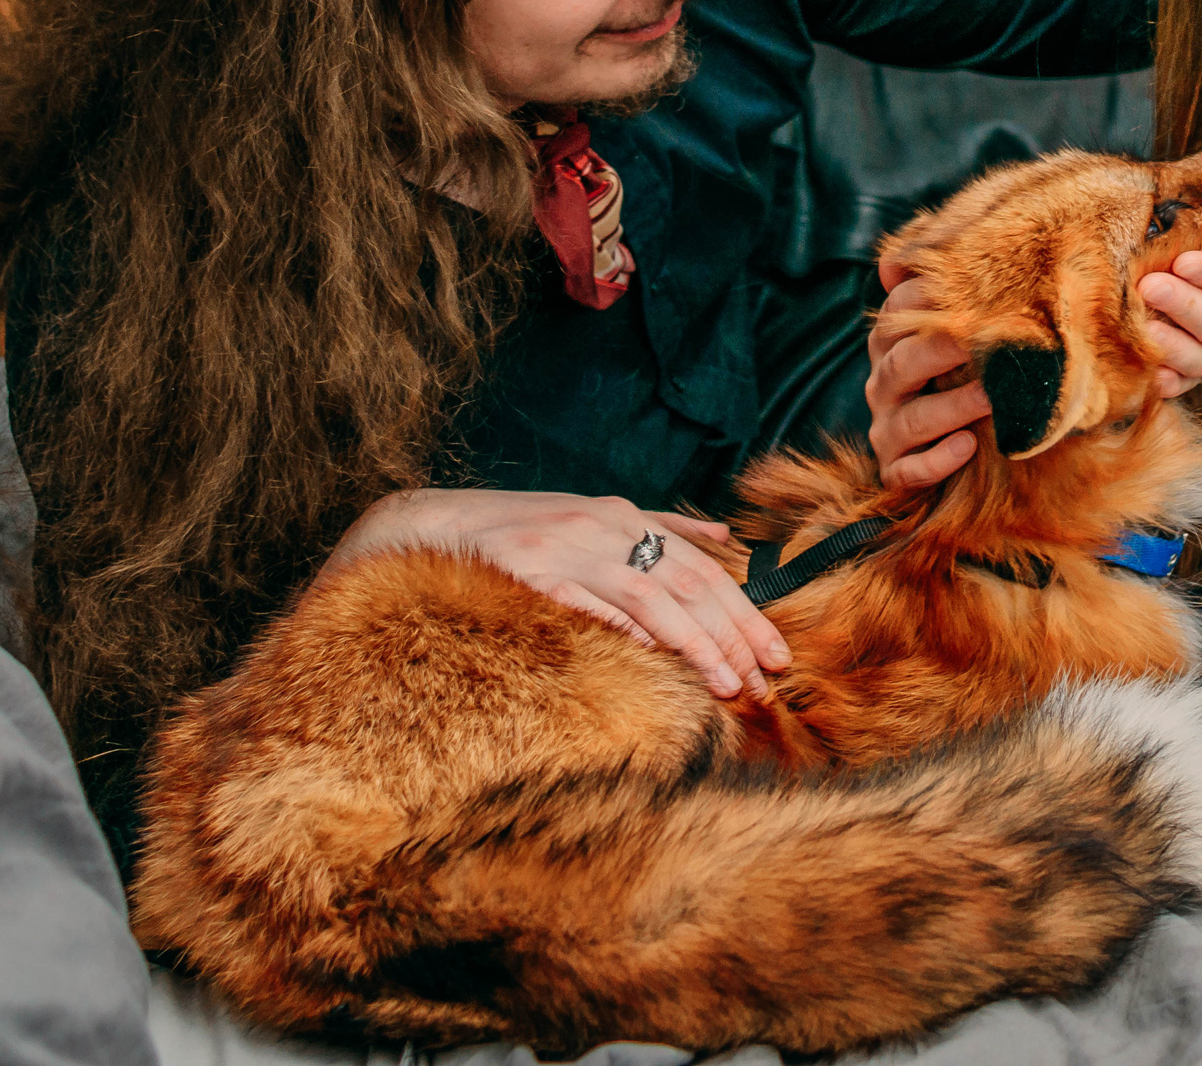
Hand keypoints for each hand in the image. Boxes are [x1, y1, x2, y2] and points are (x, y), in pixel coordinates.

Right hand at [321, 488, 788, 699]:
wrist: (423, 525)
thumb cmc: (514, 532)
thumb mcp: (592, 518)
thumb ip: (660, 525)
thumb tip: (723, 533)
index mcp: (624, 517)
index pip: (705, 570)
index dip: (746, 615)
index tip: (777, 659)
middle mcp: (603, 526)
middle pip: (688, 583)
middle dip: (732, 636)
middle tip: (761, 685)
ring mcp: (564, 546)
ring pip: (649, 595)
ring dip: (693, 642)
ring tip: (724, 684)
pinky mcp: (523, 568)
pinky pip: (581, 598)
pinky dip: (617, 622)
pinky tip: (649, 653)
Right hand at [866, 258, 991, 489]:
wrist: (971, 440)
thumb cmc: (964, 368)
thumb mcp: (959, 326)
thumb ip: (946, 286)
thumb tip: (907, 258)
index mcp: (891, 342)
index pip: (896, 314)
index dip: (925, 300)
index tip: (969, 291)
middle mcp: (883, 384)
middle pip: (900, 363)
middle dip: (939, 350)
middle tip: (983, 338)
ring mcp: (887, 429)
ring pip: (911, 419)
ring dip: (952, 407)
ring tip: (992, 397)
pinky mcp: (897, 469)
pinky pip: (909, 470)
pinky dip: (937, 461)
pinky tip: (969, 447)